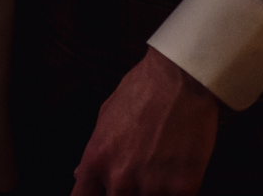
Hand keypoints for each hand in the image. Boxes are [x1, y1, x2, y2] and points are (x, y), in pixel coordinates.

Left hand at [71, 47, 219, 195]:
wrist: (179, 79)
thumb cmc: (142, 91)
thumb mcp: (105, 116)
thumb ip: (94, 151)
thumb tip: (79, 174)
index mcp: (96, 160)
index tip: (97, 195)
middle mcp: (119, 178)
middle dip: (125, 192)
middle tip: (138, 173)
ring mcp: (151, 186)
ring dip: (151, 192)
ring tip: (158, 170)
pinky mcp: (182, 188)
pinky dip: (175, 192)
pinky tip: (177, 177)